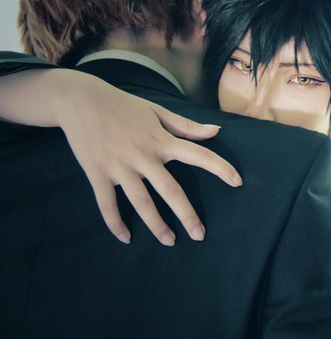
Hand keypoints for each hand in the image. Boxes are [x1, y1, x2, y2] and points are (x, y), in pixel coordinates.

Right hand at [49, 70, 242, 245]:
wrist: (81, 100)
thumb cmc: (123, 105)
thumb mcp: (157, 111)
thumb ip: (186, 126)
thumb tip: (216, 132)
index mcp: (161, 140)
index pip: (198, 155)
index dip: (220, 168)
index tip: (237, 182)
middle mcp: (143, 156)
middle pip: (170, 191)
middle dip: (187, 215)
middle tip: (200, 235)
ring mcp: (119, 166)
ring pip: (141, 203)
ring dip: (156, 225)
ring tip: (169, 242)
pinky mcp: (97, 173)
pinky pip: (107, 204)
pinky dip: (116, 223)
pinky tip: (126, 237)